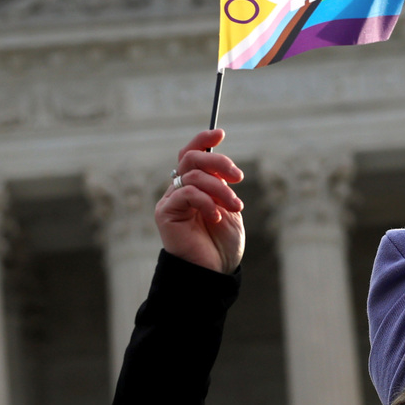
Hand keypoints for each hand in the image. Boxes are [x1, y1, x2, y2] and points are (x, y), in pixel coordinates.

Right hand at [157, 128, 244, 273]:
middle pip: (191, 158)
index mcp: (193, 187)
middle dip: (219, 162)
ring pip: (193, 175)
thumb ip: (221, 184)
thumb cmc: (223, 245)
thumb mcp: (228, 208)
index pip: (190, 154)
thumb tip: (221, 162)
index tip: (220, 132)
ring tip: (235, 207)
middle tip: (238, 177)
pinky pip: (187, 193)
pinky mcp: (165, 213)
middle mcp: (179, 190)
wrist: (214, 272)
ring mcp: (171, 201)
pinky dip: (207, 201)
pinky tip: (216, 217)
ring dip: (220, 189)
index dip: (203, 139)